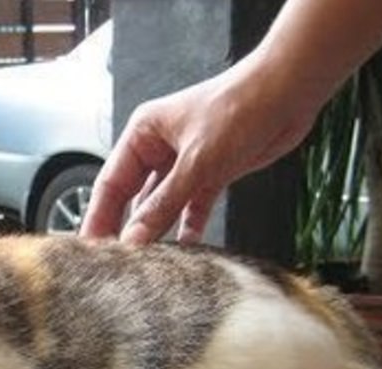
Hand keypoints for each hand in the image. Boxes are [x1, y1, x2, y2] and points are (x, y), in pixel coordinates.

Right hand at [81, 58, 315, 245]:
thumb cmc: (240, 107)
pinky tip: (185, 251)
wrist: (290, 91)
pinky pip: (191, 207)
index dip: (99, 218)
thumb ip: (163, 205)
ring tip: (146, 264)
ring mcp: (185, 162)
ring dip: (156, 232)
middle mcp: (159, 148)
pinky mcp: (212, 173)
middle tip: (114, 264)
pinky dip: (189, 228)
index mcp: (143, 134)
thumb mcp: (197, 163)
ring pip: (161, 205)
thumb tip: (134, 240)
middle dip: (125, 229)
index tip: (91, 250)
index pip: (110, 184)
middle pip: (132, 197)